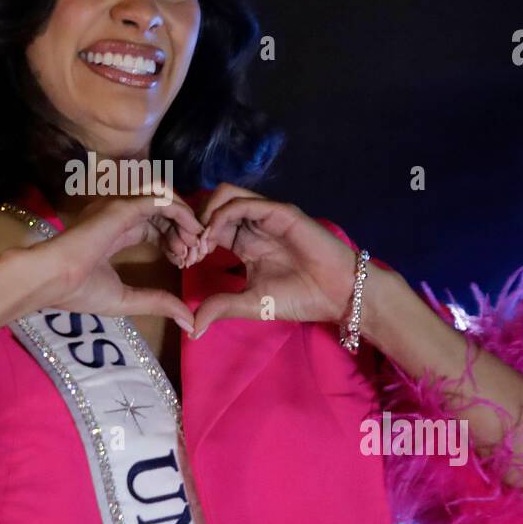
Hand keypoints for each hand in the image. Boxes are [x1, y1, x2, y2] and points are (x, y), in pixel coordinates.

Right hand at [23, 193, 205, 332]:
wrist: (52, 280)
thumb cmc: (78, 290)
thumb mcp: (128, 299)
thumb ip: (158, 303)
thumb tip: (190, 323)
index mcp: (114, 232)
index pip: (152, 225)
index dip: (172, 240)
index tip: (184, 262)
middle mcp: (117, 215)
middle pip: (162, 212)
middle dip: (183, 230)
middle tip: (197, 252)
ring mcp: (120, 207)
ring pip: (164, 201)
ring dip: (185, 219)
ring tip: (197, 241)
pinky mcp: (123, 207)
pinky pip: (161, 200)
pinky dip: (181, 212)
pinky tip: (193, 230)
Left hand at [190, 183, 359, 338]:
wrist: (337, 295)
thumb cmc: (300, 298)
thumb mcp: (251, 304)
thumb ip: (221, 307)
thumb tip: (192, 328)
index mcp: (245, 241)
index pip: (209, 225)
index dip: (193, 239)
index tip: (185, 262)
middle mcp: (253, 223)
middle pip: (212, 204)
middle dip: (194, 224)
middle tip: (189, 251)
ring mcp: (266, 215)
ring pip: (225, 195)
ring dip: (205, 215)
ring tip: (201, 243)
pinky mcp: (279, 212)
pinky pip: (244, 203)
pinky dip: (222, 215)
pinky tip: (215, 237)